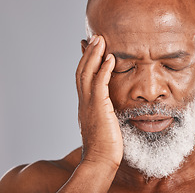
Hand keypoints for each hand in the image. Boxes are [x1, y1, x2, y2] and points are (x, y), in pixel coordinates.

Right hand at [76, 35, 122, 168]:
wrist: (100, 159)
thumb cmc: (105, 143)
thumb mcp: (102, 121)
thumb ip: (103, 110)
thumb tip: (108, 105)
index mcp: (86, 103)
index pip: (83, 77)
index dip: (85, 61)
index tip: (88, 47)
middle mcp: (84, 100)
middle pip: (82, 70)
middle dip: (89, 52)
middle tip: (95, 37)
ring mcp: (90, 103)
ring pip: (88, 73)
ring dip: (94, 55)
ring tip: (100, 40)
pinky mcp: (99, 107)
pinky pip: (100, 84)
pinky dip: (103, 69)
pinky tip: (110, 58)